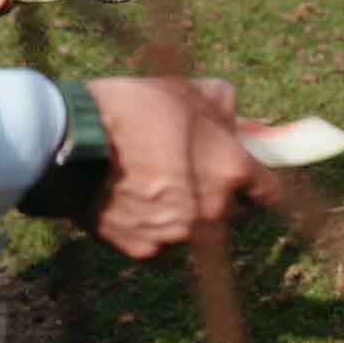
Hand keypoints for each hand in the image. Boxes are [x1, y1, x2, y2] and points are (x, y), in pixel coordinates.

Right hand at [83, 77, 280, 257]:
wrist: (73, 143)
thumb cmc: (134, 111)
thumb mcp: (188, 91)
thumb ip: (225, 108)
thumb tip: (239, 123)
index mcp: (232, 171)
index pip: (271, 192)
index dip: (260, 181)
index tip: (249, 175)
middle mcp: (214, 211)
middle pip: (236, 213)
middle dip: (224, 195)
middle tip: (197, 173)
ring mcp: (180, 236)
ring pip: (197, 229)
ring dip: (188, 212)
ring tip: (156, 183)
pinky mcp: (146, 251)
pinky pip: (162, 241)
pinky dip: (154, 226)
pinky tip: (134, 200)